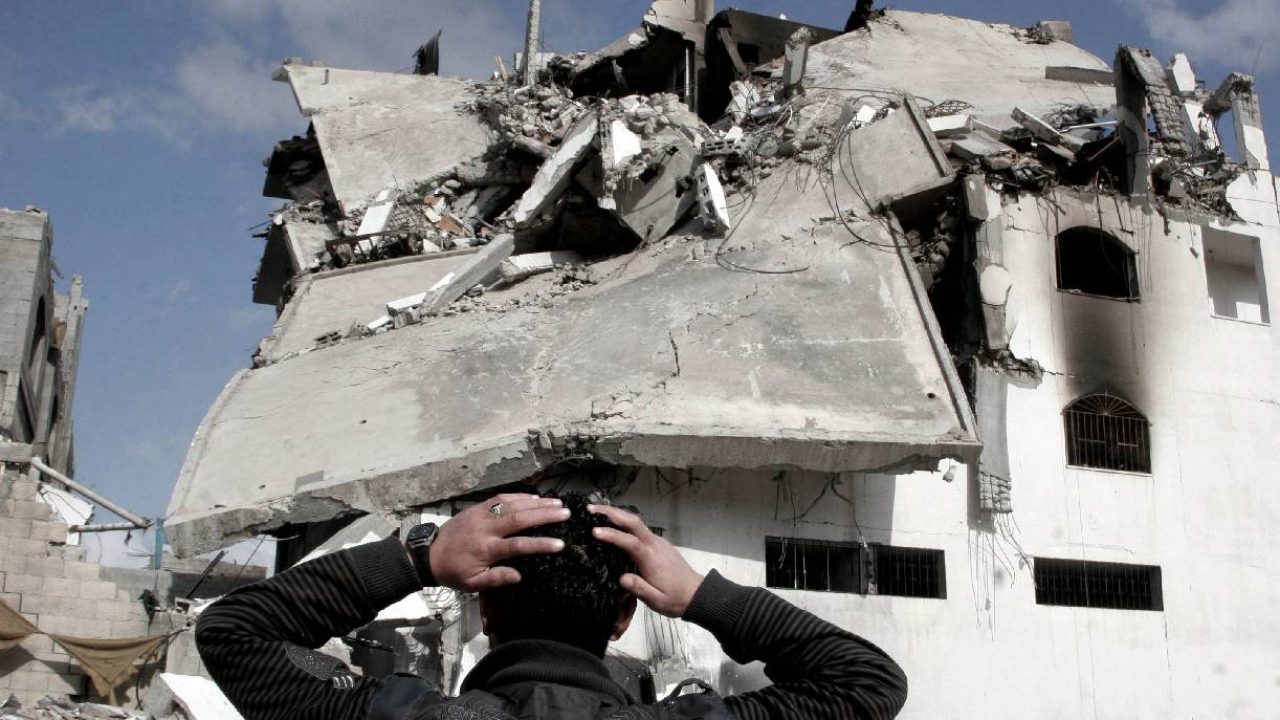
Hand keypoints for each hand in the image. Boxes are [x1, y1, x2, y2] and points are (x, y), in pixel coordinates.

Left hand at [429, 494, 567, 591]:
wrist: (429, 554)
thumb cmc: (454, 571)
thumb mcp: (473, 584)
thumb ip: (497, 579)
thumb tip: (519, 575)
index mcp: (486, 549)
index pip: (518, 545)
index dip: (540, 544)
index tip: (560, 544)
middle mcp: (486, 528)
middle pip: (520, 518)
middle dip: (544, 515)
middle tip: (565, 513)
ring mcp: (482, 514)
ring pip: (512, 504)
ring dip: (536, 503)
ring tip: (556, 503)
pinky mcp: (478, 507)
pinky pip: (501, 498)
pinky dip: (519, 496)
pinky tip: (534, 498)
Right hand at [589, 504, 704, 617]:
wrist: (696, 594)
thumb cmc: (675, 599)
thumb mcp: (656, 601)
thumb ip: (640, 589)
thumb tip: (622, 578)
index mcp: (652, 558)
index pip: (630, 542)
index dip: (612, 535)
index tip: (594, 532)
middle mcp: (654, 545)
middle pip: (633, 522)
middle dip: (612, 513)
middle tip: (590, 509)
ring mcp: (657, 541)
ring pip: (635, 522)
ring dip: (616, 514)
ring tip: (595, 512)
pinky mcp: (657, 543)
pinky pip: (639, 528)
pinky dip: (624, 522)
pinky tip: (612, 524)